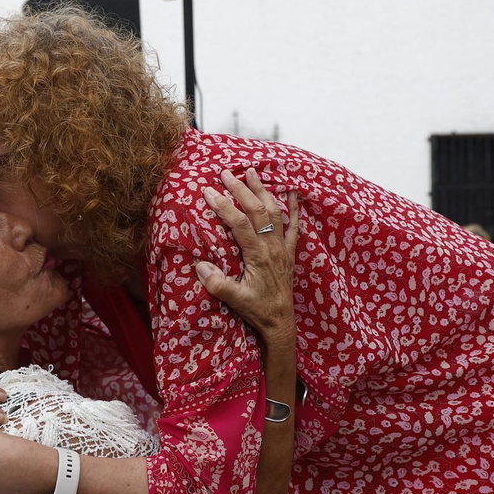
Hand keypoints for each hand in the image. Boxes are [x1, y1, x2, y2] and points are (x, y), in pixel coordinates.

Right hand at [195, 169, 301, 341]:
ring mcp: (282, 248)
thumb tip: (200, 266)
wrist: (280, 322)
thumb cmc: (257, 310)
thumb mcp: (234, 300)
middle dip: (240, 189)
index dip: (223, 206)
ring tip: (251, 171)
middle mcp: (272, 247)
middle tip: (225, 172)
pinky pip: (294, 225)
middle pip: (257, 210)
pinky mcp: (289, 252)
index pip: (239, 224)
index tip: (208, 191)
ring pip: (274, 212)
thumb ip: (218, 284)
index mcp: (257, 256)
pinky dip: (293, 207)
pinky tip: (291, 192)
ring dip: (262, 190)